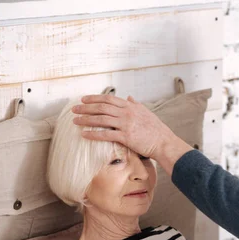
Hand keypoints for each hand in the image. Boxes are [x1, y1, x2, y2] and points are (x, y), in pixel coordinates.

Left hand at [71, 95, 191, 163]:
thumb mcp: (147, 112)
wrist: (164, 142)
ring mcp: (126, 124)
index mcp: (130, 106)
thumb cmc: (157, 129)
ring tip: (75, 121)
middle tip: (74, 109)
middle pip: (101, 107)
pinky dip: (93, 134)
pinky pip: (105, 134)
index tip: (84, 99)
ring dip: (86, 120)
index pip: (108, 99)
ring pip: (101, 119)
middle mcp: (126, 113)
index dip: (94, 98)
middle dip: (85, 108)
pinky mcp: (126, 137)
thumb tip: (129, 97)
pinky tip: (84, 134)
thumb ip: (136, 104)